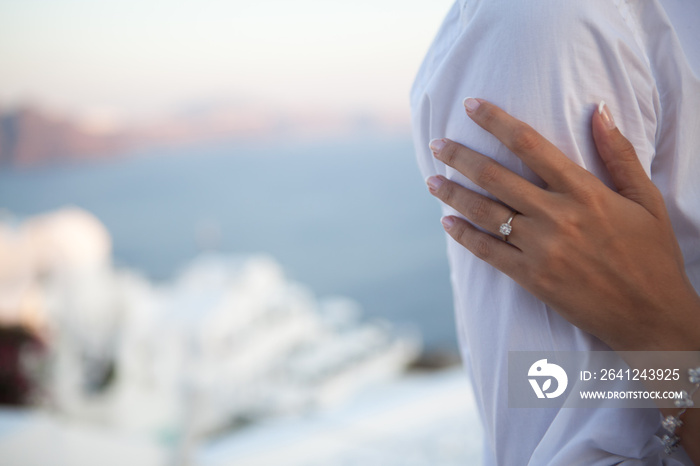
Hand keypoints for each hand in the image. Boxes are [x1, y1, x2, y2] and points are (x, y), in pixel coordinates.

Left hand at [426, 99, 699, 351]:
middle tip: (437, 144)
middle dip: (460, 157)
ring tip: (432, 180)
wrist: (651, 316)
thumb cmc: (653, 255)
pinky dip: (464, 236)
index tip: (471, 105)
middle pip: (495, 177)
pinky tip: (447, 222)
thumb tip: (599, 109)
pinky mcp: (532, 278)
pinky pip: (488, 252)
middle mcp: (558, 216)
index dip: (496, 121)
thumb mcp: (647, 199)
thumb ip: (619, 154)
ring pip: (485, 213)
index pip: (530, 145)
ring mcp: (542, 249)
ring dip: (453, 194)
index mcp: (585, 191)